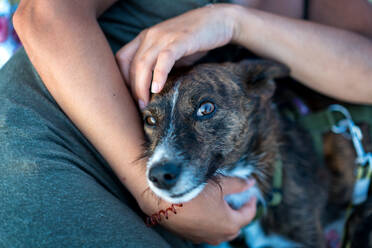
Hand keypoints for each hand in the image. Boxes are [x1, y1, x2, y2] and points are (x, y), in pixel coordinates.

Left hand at [115, 4, 239, 107]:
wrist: (218, 21)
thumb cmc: (194, 41)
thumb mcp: (171, 53)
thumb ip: (159, 66)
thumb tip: (152, 92)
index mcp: (145, 38)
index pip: (122, 59)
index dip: (122, 79)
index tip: (130, 97)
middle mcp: (150, 35)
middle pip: (131, 64)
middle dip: (132, 88)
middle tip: (139, 107)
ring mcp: (164, 37)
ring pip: (143, 63)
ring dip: (141, 86)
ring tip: (145, 103)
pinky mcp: (180, 40)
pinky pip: (164, 59)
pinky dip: (159, 75)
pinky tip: (158, 89)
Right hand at [138, 177, 256, 244]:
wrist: (162, 199)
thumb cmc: (193, 191)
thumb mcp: (220, 184)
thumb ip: (238, 184)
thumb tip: (251, 182)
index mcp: (229, 224)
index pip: (248, 215)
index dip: (251, 203)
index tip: (251, 195)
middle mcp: (217, 235)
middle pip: (234, 227)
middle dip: (238, 214)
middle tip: (237, 201)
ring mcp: (202, 238)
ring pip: (218, 231)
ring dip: (223, 220)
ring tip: (220, 205)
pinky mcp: (188, 236)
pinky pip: (204, 231)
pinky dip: (209, 223)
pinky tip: (203, 210)